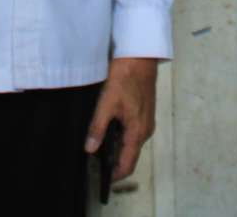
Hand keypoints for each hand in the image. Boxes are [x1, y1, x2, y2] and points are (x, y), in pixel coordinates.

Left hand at [85, 56, 158, 183]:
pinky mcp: (144, 113)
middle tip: (93, 161)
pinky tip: (108, 128)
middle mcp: (145, 130)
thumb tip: (90, 149)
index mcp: (138, 132)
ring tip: (98, 144)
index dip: (115, 175)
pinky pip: (133, 133)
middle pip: (130, 156)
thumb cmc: (126, 78)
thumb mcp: (107, 103)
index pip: (128, 164)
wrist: (140, 57)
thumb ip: (98, 128)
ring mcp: (146, 121)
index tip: (100, 179)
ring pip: (131, 143)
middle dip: (114, 162)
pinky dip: (122, 136)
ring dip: (117, 148)